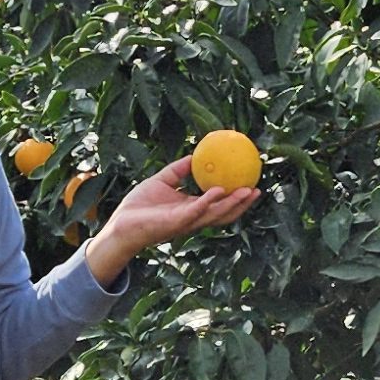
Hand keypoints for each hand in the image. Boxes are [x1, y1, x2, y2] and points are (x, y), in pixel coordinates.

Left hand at [83, 158, 258, 285]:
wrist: (121, 224)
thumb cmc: (139, 206)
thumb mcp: (161, 181)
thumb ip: (178, 170)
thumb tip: (193, 155)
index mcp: (191, 209)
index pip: (218, 206)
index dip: (235, 198)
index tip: (249, 184)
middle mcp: (193, 218)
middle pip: (224, 214)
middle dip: (243, 205)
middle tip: (258, 190)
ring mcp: (186, 222)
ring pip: (216, 215)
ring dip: (233, 204)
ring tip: (248, 191)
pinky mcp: (176, 222)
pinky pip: (196, 210)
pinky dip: (208, 201)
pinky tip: (219, 190)